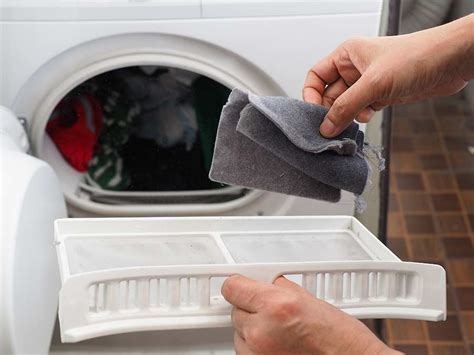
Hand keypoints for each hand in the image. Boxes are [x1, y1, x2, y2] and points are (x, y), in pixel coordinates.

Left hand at [222, 275, 398, 354]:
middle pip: (236, 310)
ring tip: (279, 332)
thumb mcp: (309, 300)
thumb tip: (263, 282)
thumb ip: (279, 288)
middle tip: (272, 312)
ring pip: (239, 333)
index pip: (232, 288)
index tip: (240, 285)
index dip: (238, 285)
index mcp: (275, 306)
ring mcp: (258, 353)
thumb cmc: (339, 338)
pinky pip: (245, 351)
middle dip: (250, 309)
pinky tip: (277, 345)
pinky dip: (256, 347)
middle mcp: (261, 330)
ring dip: (252, 330)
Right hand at [303, 14, 473, 137]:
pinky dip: (360, 118)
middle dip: (329, 111)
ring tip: (350, 123)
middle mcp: (354, 69)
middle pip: (329, 94)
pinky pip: (360, 110)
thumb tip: (326, 126)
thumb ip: (346, 106)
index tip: (312, 113)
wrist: (451, 62)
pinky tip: (369, 116)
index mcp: (347, 55)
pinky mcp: (380, 96)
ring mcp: (367, 83)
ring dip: (346, 116)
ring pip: (345, 105)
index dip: (310, 94)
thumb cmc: (417, 56)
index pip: (316, 76)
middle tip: (329, 127)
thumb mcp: (374, 83)